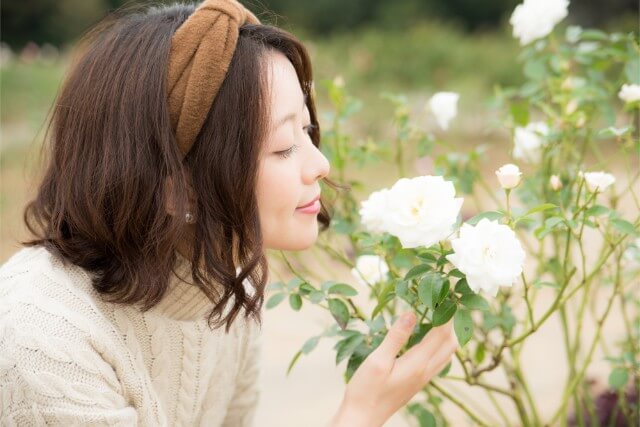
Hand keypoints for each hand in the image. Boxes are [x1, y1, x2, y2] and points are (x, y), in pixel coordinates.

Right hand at [331, 312, 458, 426]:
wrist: (362, 417)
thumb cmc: (366, 390)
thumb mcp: (378, 360)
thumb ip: (396, 336)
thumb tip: (411, 313)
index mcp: (418, 363)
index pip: (442, 334)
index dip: (448, 313)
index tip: (448, 294)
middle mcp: (426, 371)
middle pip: (451, 343)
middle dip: (453, 322)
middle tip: (447, 301)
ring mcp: (423, 378)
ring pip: (447, 353)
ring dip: (449, 333)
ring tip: (441, 314)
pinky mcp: (417, 381)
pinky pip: (438, 359)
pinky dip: (440, 344)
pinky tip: (428, 336)